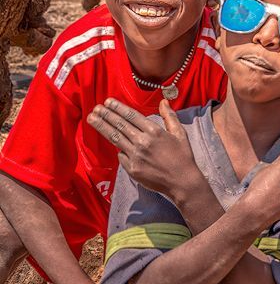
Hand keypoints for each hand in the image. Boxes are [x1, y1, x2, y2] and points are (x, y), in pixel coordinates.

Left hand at [87, 99, 201, 203]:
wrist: (182, 181)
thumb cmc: (183, 156)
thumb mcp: (180, 133)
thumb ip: (169, 116)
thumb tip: (163, 102)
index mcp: (154, 131)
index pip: (131, 115)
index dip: (118, 107)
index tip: (108, 101)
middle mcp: (142, 142)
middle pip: (120, 125)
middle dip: (106, 115)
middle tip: (95, 108)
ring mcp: (135, 156)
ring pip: (115, 138)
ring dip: (102, 127)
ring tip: (92, 119)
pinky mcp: (132, 168)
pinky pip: (121, 155)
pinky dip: (118, 149)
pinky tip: (114, 143)